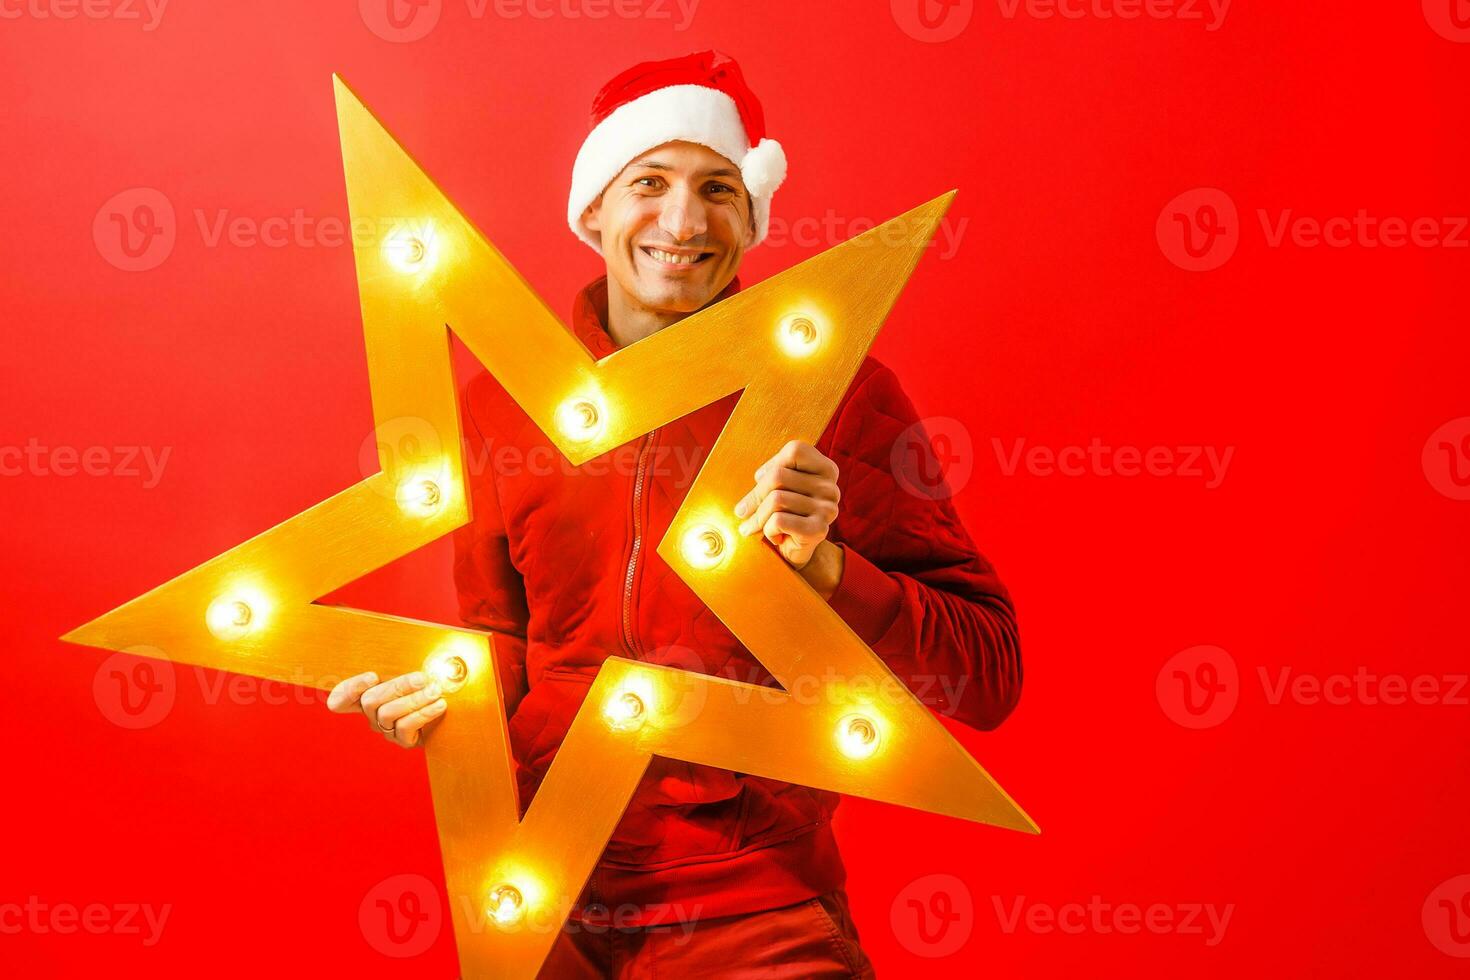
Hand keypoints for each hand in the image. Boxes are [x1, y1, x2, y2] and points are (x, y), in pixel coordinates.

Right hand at [327, 670, 446, 748]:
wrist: (449, 716)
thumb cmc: (427, 686)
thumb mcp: (412, 674)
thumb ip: (404, 666)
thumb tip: (410, 647)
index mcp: (368, 695)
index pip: (341, 697)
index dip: (349, 689)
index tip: (371, 676)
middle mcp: (372, 713)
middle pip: (370, 700)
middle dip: (398, 687)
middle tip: (422, 678)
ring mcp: (386, 728)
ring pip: (388, 713)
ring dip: (414, 700)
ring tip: (435, 691)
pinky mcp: (402, 740)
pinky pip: (406, 727)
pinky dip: (424, 713)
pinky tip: (439, 705)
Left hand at [734, 440, 840, 570]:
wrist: (796, 550)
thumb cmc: (785, 513)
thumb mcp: (779, 488)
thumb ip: (768, 481)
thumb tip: (744, 506)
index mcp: (826, 469)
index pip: (795, 450)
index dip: (771, 464)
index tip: (760, 479)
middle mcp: (830, 487)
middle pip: (778, 476)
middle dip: (754, 496)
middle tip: (743, 512)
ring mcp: (827, 509)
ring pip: (775, 500)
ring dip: (758, 518)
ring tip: (757, 527)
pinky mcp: (819, 530)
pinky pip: (779, 521)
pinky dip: (768, 531)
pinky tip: (775, 537)